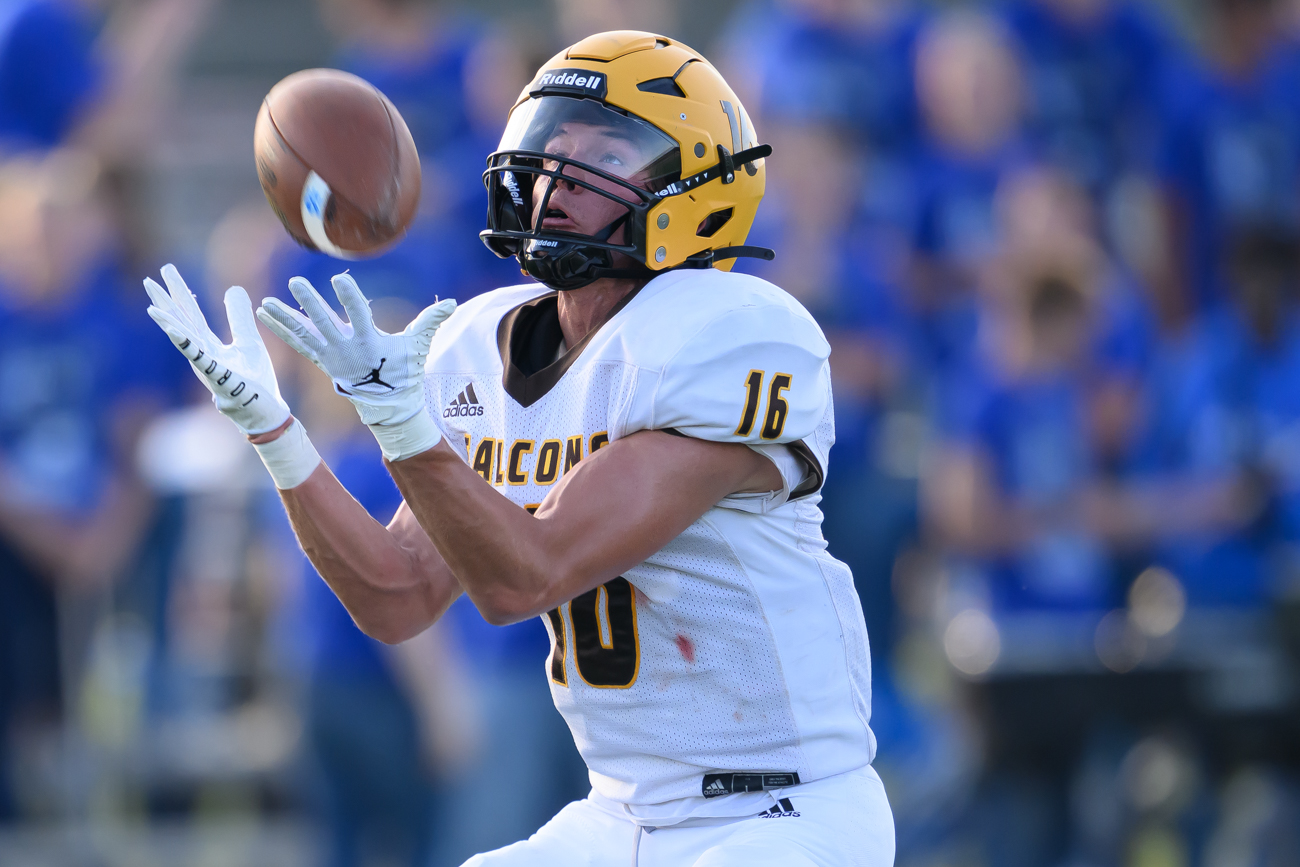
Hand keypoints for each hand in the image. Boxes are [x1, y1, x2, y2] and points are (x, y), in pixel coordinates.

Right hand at [144, 264, 290, 436]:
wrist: (267, 411)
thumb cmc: (256, 381)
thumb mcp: (248, 341)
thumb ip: (238, 317)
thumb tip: (233, 287)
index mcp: (209, 346)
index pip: (191, 315)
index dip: (180, 293)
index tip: (166, 271)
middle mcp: (204, 356)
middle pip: (183, 324)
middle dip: (167, 303)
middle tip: (149, 280)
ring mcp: (210, 368)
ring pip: (186, 343)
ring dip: (170, 325)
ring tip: (152, 306)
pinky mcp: (222, 380)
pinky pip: (204, 361)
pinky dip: (190, 347)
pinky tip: (177, 333)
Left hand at [256, 273, 455, 427]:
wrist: (388, 405)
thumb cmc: (403, 371)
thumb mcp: (418, 347)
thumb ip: (431, 322)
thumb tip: (452, 303)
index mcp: (370, 342)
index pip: (359, 316)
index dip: (349, 297)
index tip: (339, 279)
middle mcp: (346, 349)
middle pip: (325, 322)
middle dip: (309, 302)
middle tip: (295, 282)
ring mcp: (331, 356)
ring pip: (304, 333)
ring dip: (284, 316)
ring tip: (265, 301)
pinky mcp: (321, 360)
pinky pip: (298, 343)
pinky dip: (281, 329)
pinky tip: (265, 314)